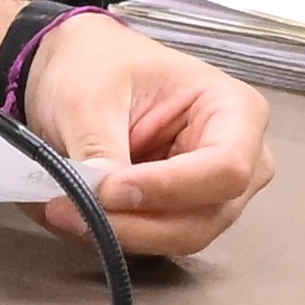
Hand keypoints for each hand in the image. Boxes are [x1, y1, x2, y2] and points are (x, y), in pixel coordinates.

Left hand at [16, 13, 273, 259]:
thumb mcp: (90, 95)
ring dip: (122, 234)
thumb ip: (100, 148)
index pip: (225, 168)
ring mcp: (215, 191)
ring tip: (63, 212)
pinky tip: (76, 216)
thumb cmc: (97, 64)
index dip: (168, 187)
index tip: (108, 189)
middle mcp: (242, 157)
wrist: (78, 70)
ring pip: (182, 237)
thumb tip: (97, 200)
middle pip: (206, 214)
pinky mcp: (184, 212)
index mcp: (235, 110)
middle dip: (137, 222)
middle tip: (68, 210)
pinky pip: (158, 239)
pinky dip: (117, 234)